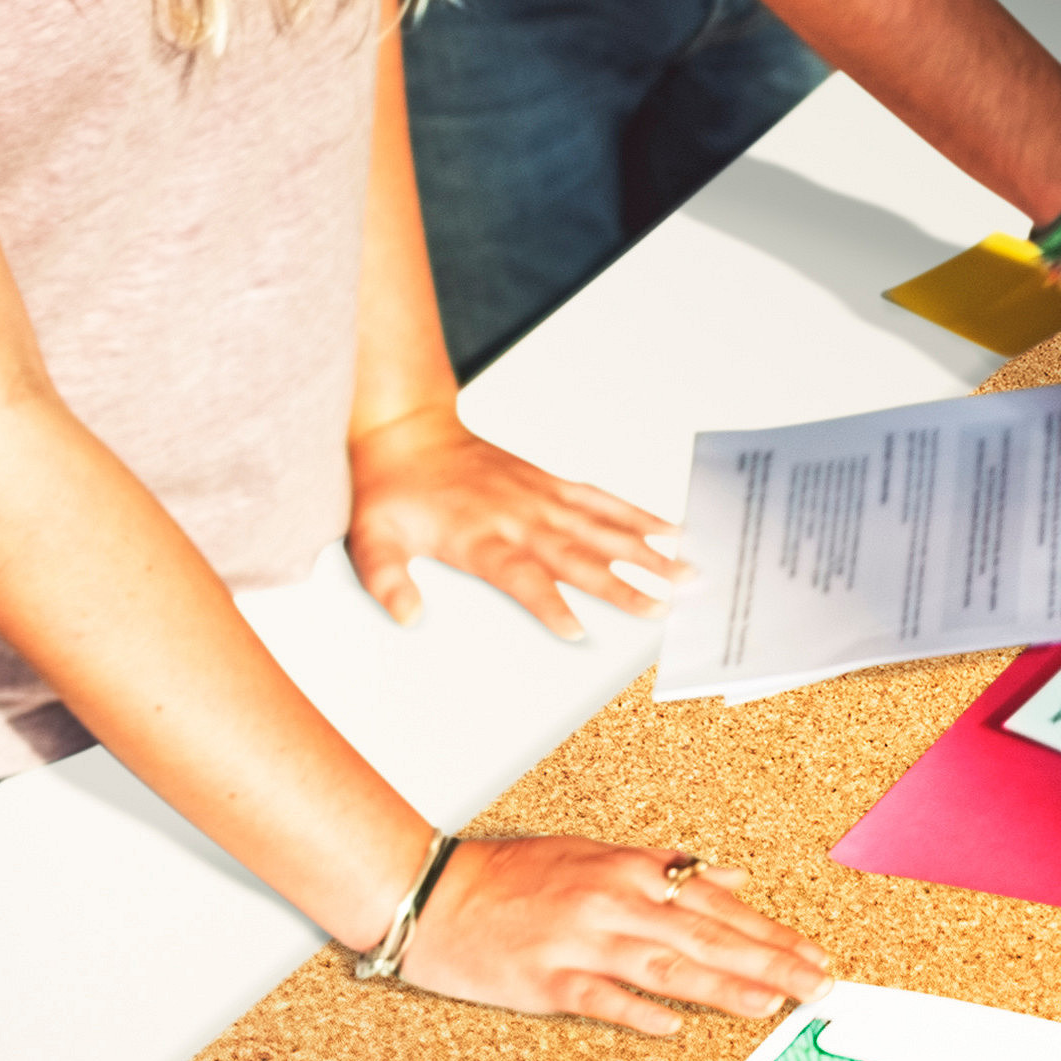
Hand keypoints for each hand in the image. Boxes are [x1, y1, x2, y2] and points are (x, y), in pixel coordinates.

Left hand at [344, 407, 687, 639]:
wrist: (404, 429)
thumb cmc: (389, 489)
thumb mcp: (370, 539)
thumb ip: (386, 580)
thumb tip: (408, 616)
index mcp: (480, 538)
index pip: (520, 576)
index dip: (547, 603)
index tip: (576, 631)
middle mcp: (520, 519)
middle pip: (580, 555)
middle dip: (625, 582)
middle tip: (667, 604)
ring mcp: (541, 499)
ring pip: (604, 528)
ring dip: (649, 551)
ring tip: (690, 571)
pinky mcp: (552, 484)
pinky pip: (602, 500)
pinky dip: (638, 514)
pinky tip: (672, 530)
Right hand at [392, 834, 826, 1038]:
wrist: (432, 891)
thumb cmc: (511, 876)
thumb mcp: (594, 855)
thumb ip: (666, 868)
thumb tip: (728, 874)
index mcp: (628, 872)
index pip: (717, 904)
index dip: (771, 933)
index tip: (814, 957)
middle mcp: (611, 902)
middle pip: (705, 935)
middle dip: (769, 963)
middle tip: (817, 987)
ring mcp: (579, 941)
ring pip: (664, 965)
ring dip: (721, 986)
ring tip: (770, 1004)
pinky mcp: (545, 978)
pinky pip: (599, 997)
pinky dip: (636, 1011)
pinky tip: (673, 1026)